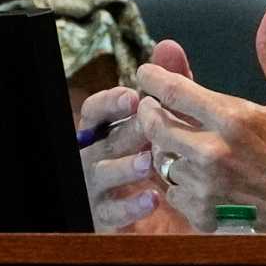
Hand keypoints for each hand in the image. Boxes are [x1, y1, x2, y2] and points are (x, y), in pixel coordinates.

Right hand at [80, 40, 195, 233]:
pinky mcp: (106, 219)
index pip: (94, 112)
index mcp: (105, 132)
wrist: (170, 215)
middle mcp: (94, 157)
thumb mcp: (169, 120)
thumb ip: (169, 86)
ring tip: (148, 162)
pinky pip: (112, 213)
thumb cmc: (161, 158)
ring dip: (124, 168)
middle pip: (102, 141)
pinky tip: (153, 199)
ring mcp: (96, 189)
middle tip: (148, 126)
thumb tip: (169, 46)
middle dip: (125, 133)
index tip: (132, 97)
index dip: (109, 103)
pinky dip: (130, 206)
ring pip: (102, 175)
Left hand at [134, 1, 265, 233]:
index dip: (152, 78)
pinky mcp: (207, 218)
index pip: (172, 91)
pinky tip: (193, 171)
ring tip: (176, 137)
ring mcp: (208, 190)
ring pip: (160, 159)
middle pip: (155, 124)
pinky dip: (176, 180)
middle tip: (155, 104)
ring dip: (163, 146)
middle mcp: (214, 155)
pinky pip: (171, 192)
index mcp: (236, 119)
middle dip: (151, 111)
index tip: (146, 72)